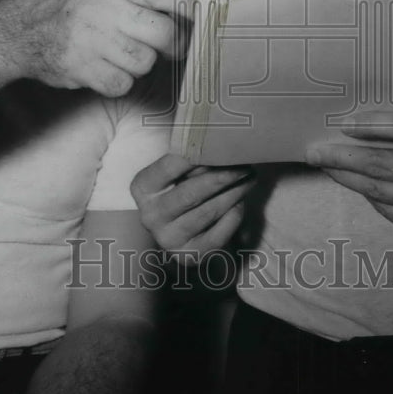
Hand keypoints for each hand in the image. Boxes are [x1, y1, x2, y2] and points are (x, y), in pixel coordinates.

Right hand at [21, 0, 186, 96]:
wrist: (17, 30)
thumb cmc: (66, 3)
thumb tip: (187, 4)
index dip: (190, 7)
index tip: (204, 17)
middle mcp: (105, 9)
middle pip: (164, 33)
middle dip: (174, 43)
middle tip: (173, 46)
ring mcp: (93, 40)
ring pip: (145, 62)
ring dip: (141, 63)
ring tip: (123, 52)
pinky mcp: (83, 68)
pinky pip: (122, 84)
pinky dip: (119, 81)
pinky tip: (106, 67)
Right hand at [131, 153, 255, 259]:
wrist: (180, 234)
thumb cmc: (181, 189)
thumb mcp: (178, 171)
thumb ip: (191, 157)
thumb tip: (218, 138)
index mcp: (143, 187)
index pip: (170, 165)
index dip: (198, 154)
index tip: (222, 144)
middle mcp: (150, 215)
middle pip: (192, 193)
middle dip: (223, 176)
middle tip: (245, 164)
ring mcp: (169, 238)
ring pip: (209, 211)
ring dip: (235, 192)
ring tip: (250, 177)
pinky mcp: (190, 255)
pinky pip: (220, 231)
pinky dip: (234, 214)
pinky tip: (241, 201)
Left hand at [305, 112, 392, 238]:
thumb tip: (358, 123)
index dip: (370, 127)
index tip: (343, 124)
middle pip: (380, 165)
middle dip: (341, 157)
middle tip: (315, 151)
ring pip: (377, 190)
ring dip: (345, 177)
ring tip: (325, 165)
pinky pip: (385, 209)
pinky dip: (367, 194)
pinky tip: (354, 183)